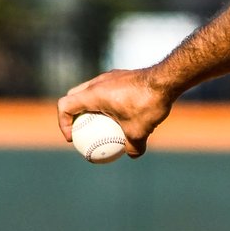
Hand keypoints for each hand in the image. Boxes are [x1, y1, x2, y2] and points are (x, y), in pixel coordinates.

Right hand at [57, 68, 173, 157]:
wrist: (166, 79)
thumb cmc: (148, 103)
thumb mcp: (140, 131)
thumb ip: (132, 146)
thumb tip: (131, 154)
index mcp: (93, 94)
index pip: (65, 105)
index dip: (63, 123)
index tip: (73, 137)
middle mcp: (97, 82)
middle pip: (73, 96)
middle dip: (73, 114)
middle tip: (81, 129)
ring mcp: (109, 77)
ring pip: (90, 91)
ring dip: (90, 106)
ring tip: (102, 123)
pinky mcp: (121, 75)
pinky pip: (106, 88)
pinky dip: (106, 101)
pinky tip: (123, 114)